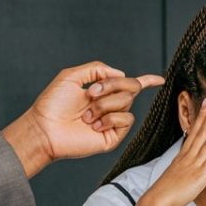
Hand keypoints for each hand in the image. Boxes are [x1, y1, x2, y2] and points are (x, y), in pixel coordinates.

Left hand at [2, 62, 163, 176]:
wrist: (45, 128)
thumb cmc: (52, 104)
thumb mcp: (72, 76)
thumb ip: (97, 69)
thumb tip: (121, 73)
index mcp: (101, 92)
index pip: (128, 85)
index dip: (146, 81)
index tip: (160, 79)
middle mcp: (109, 105)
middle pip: (131, 87)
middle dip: (112, 86)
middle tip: (90, 93)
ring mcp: (112, 121)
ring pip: (127, 102)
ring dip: (104, 105)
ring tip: (85, 115)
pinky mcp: (113, 136)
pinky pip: (126, 119)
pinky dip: (109, 118)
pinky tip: (93, 126)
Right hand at [142, 94, 205, 205]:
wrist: (158, 201)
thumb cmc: (165, 191)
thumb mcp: (176, 174)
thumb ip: (184, 166)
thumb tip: (190, 163)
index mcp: (183, 154)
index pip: (194, 130)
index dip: (201, 116)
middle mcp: (189, 155)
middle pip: (201, 129)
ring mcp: (195, 163)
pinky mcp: (201, 173)